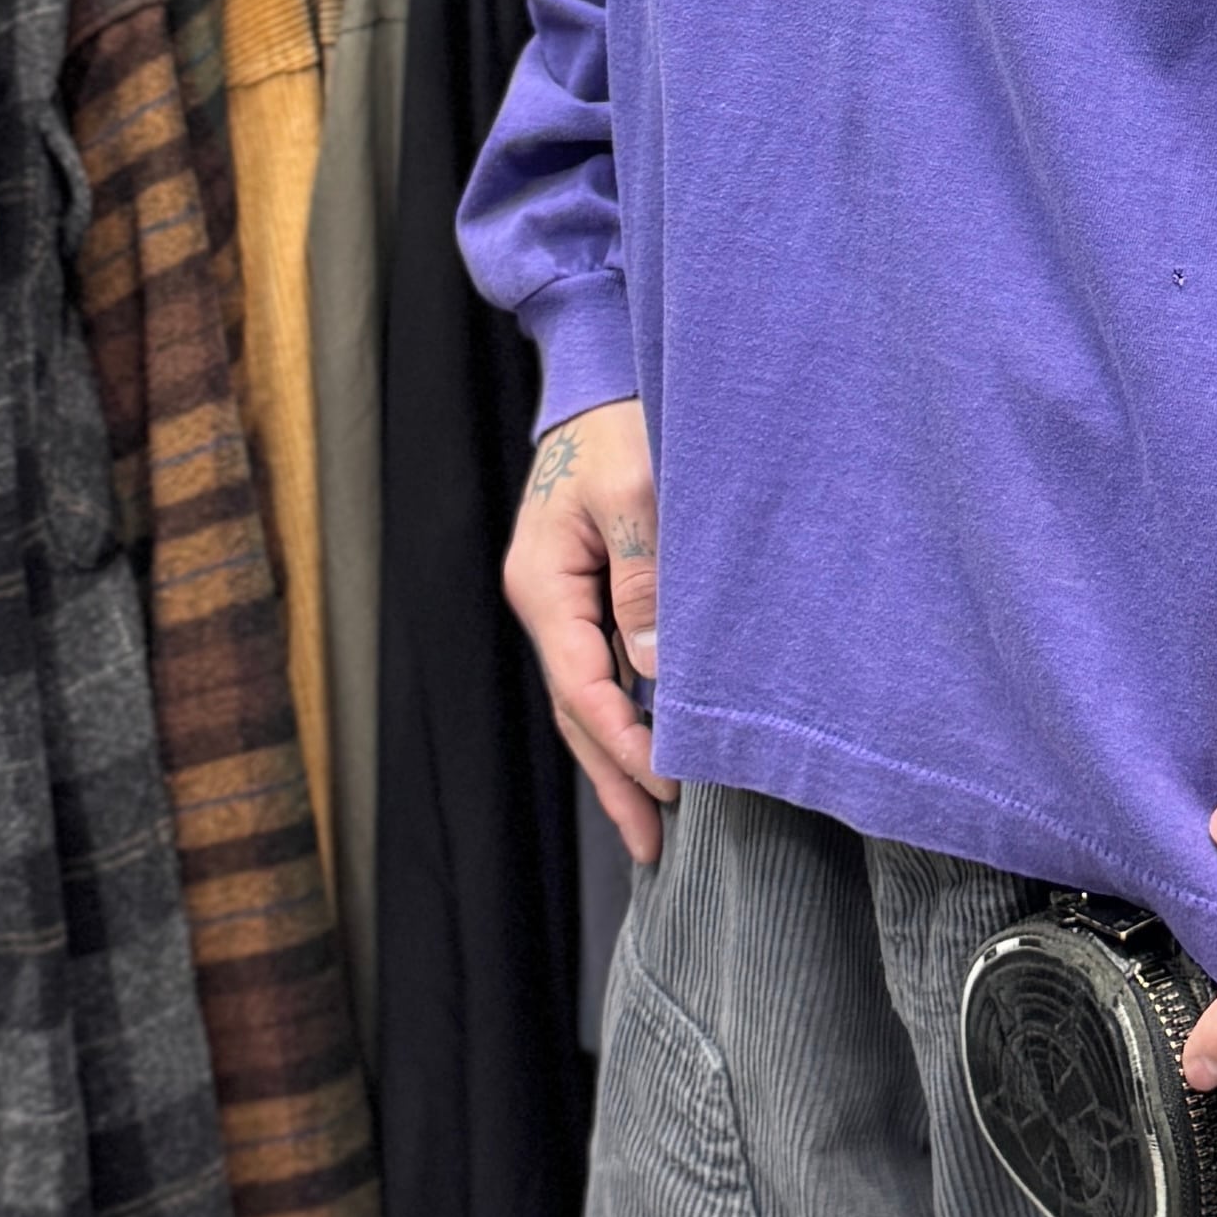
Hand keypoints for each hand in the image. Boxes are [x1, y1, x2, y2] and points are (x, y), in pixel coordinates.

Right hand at [500, 398, 676, 865]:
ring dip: (617, 756)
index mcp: (544, 584)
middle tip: (653, 848)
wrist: (602, 368)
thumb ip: (645, 582)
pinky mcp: (587, 585)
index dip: (627, 748)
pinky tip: (652, 742)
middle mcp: (544, 599)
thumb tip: (658, 670)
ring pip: (586, 695)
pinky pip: (603, 664)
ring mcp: (561, 596)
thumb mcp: (639, 493)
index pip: (584, 690)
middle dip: (613, 780)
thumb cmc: (623, 422)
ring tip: (653, 823)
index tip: (672, 791)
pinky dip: (626, 711)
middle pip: (575, 710)